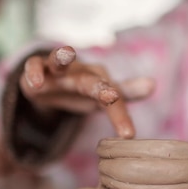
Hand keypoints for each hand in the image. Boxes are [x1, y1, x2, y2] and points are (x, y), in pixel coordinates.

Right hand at [19, 46, 154, 137]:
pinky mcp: (38, 68)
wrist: (52, 82)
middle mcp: (82, 72)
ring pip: (61, 60)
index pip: (114, 101)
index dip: (120, 117)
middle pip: (93, 82)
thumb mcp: (103, 96)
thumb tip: (153, 84)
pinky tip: (36, 82)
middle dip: (101, 88)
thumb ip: (126, 93)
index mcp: (101, 82)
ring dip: (64, 56)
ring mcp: (60, 69)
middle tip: (110, 96)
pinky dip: (35, 71)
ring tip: (66, 53)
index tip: (128, 135)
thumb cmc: (83, 90)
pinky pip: (35, 65)